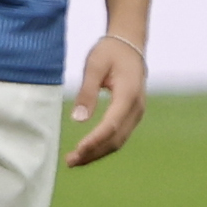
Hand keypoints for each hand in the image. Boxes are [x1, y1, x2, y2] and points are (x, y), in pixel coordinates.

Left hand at [64, 33, 146, 166]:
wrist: (129, 44)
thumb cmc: (110, 52)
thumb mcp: (94, 65)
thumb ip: (87, 91)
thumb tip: (78, 119)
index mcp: (129, 94)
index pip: (111, 124)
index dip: (95, 140)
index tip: (78, 150)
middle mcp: (136, 108)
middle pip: (116, 139)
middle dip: (93, 153)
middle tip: (70, 161)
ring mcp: (136, 113)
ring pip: (118, 141)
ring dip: (97, 153)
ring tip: (74, 161)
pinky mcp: (131, 115)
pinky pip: (119, 135)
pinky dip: (103, 146)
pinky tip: (86, 151)